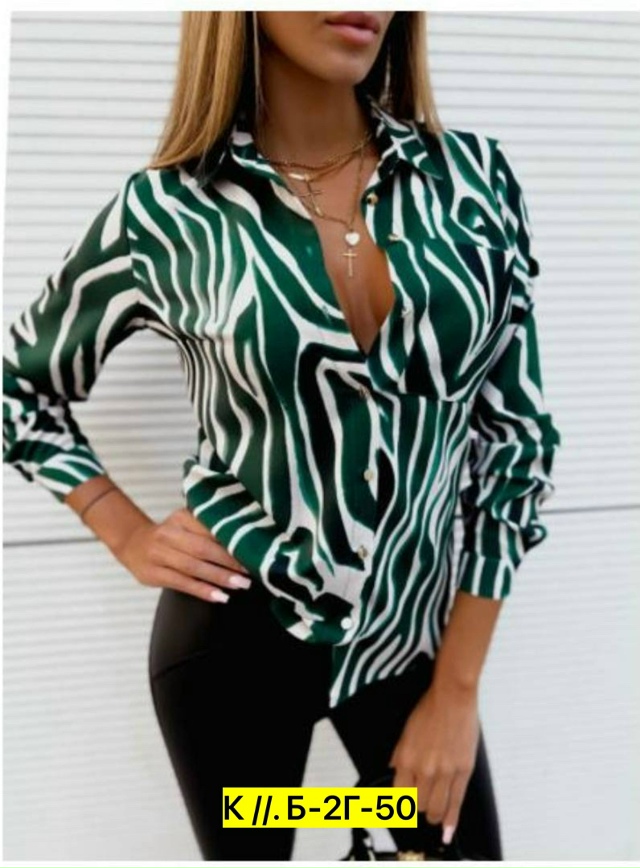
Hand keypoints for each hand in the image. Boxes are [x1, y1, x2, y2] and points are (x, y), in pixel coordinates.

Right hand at [113, 507, 252, 602]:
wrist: (131, 543)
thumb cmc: (169, 535)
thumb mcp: (184, 523)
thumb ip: (207, 528)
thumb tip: (242, 541)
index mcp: (180, 517)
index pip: (209, 528)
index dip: (230, 541)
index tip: (251, 550)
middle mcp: (168, 534)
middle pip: (202, 548)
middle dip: (229, 561)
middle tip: (250, 571)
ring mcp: (159, 554)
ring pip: (193, 567)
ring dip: (219, 577)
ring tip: (240, 584)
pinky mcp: (154, 574)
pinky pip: (183, 583)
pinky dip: (202, 590)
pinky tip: (220, 596)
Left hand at [388, 680, 479, 843]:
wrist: (452, 699)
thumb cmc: (430, 709)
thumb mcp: (406, 731)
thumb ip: (399, 753)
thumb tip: (393, 769)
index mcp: (406, 759)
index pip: (399, 794)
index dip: (401, 803)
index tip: (403, 806)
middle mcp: (423, 769)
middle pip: (417, 804)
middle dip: (418, 808)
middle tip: (421, 806)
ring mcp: (444, 772)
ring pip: (436, 808)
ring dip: (433, 816)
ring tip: (434, 818)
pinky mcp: (462, 771)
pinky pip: (456, 802)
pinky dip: (451, 819)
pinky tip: (447, 830)